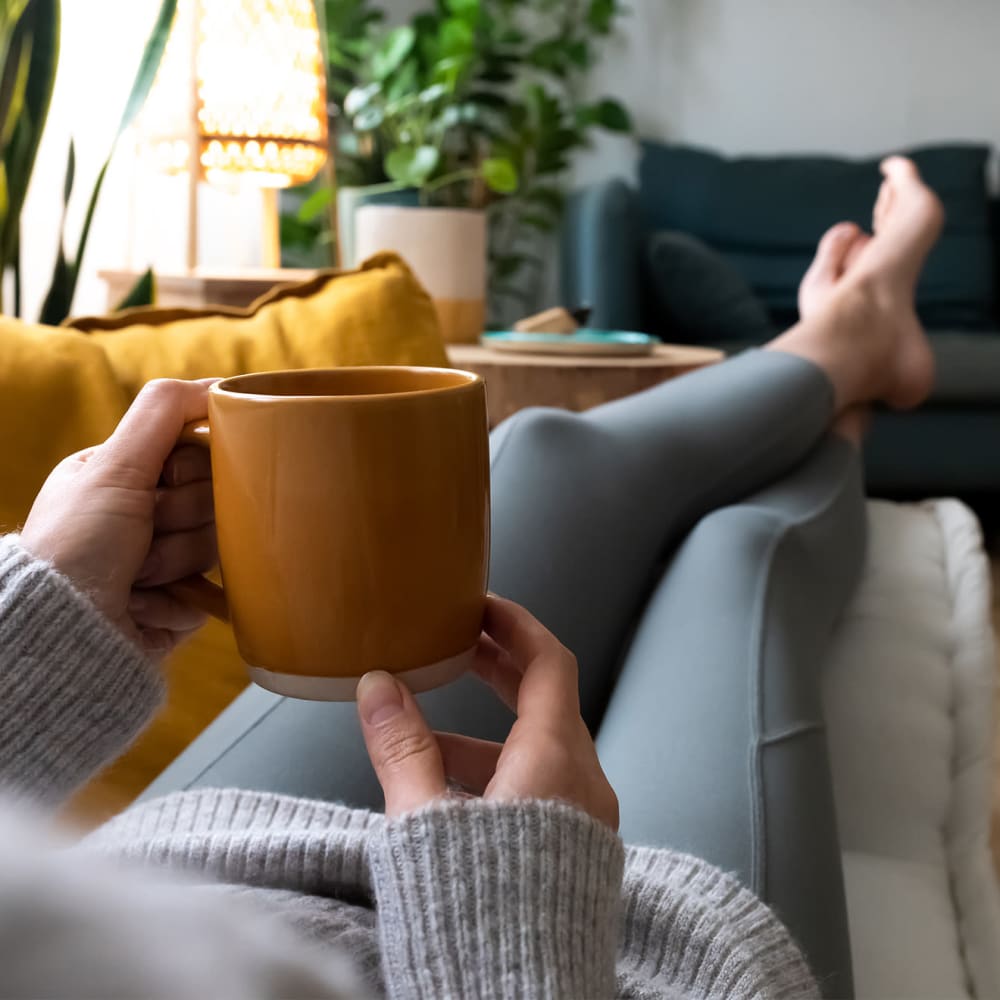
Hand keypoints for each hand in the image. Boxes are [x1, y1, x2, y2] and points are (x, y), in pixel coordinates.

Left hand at [19, 378, 217, 657]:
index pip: (199, 454)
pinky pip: (213, 592)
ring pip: (216, 547)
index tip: (162, 484)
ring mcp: (165, 561)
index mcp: (126, 477)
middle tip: (141, 535)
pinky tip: (146, 604)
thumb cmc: (77, 545)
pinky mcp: (181, 603)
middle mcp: (145, 516)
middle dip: (180, 520)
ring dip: (175, 563)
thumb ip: (163, 413)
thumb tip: (218, 384)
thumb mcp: (114, 465)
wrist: (65, 632)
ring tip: (136, 578)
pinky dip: (179, 600)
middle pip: (214, 501)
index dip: (191, 470)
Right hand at [357, 595, 618, 829]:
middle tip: (456, 648)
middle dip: (499, 671)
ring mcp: (589, 822)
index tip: (481, 607)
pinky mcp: (579, 855)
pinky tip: (451, 794)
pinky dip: (504, 775)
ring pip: (543, 754)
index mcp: (555, 761)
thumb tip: (377, 686)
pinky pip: (546, 793)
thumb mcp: (426, 819)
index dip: (517, 626)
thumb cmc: (478, 911)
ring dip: (489, 736)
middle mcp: (584, 784)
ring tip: (427, 735)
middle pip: (547, 702)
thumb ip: (402, 748)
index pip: (550, 663)